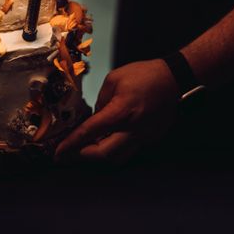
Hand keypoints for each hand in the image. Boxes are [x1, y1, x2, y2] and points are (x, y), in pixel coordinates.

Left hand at [55, 59, 179, 163]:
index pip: (91, 132)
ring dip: (98, 156)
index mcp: (121, 111)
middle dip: (83, 157)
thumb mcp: (113, 80)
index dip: (72, 144)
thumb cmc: (144, 75)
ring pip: (117, 158)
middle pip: (104, 154)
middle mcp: (133, 128)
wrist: (174, 78)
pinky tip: (105, 140)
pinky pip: (128, 150)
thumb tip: (93, 118)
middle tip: (69, 153)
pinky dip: (113, 149)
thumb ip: (100, 101)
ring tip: (84, 148)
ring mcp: (144, 136)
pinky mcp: (150, 139)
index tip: (59, 152)